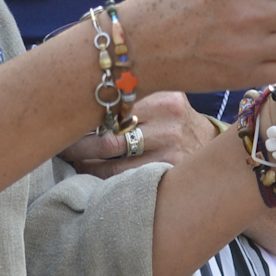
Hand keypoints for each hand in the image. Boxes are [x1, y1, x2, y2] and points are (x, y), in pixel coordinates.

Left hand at [59, 91, 217, 177]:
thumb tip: (76, 97)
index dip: (81, 120)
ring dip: (87, 167)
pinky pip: (126, 182)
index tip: (62, 122)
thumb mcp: (161, 95)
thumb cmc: (174, 118)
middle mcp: (169, 124)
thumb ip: (131, 93)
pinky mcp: (170, 177)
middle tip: (61, 148)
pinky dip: (104, 180)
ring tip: (73, 163)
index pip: (111, 108)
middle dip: (78, 147)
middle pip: (108, 140)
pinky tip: (92, 176)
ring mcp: (171, 154)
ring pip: (113, 167)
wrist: (214, 147)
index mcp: (162, 98)